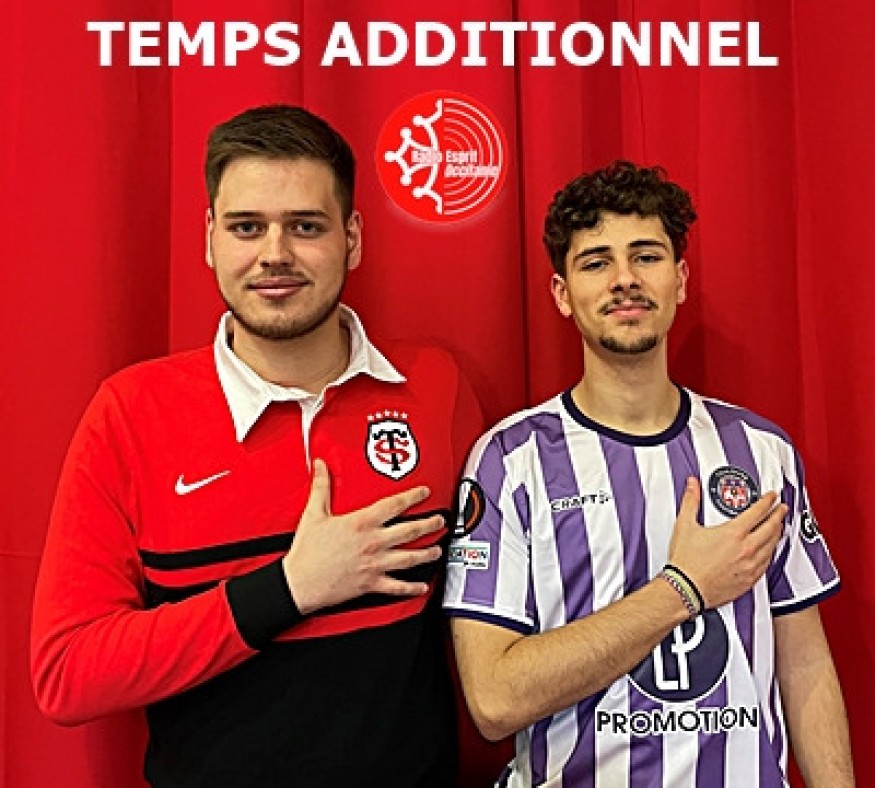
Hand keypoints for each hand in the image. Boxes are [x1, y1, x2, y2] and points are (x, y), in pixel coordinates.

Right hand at [282, 459, 445, 614]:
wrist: (300, 583)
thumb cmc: (307, 551)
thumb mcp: (314, 514)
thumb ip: (321, 487)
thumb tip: (321, 465)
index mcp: (362, 523)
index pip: (394, 505)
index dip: (413, 496)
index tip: (424, 493)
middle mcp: (374, 543)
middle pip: (410, 531)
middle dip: (429, 524)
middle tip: (440, 521)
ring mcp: (375, 564)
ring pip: (409, 558)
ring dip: (427, 554)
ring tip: (437, 551)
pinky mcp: (371, 584)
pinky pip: (397, 586)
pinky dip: (412, 587)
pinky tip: (422, 586)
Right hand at [668, 477, 785, 608]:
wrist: (686, 590)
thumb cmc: (686, 563)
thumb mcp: (685, 526)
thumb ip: (690, 501)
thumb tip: (692, 486)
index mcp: (733, 533)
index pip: (758, 512)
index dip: (767, 501)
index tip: (771, 496)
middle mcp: (746, 549)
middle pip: (771, 528)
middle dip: (778, 515)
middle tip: (781, 509)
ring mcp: (750, 565)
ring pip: (772, 546)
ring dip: (778, 533)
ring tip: (779, 527)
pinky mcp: (750, 580)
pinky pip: (767, 563)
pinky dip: (771, 553)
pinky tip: (769, 551)